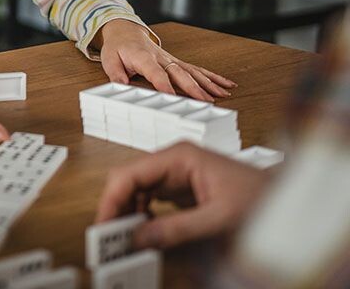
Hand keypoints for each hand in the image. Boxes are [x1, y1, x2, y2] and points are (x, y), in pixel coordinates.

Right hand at [95, 142, 272, 248]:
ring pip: (137, 191)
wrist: (291, 202)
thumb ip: (178, 229)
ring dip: (127, 214)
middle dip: (116, 208)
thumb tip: (139, 239)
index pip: (130, 174)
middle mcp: (174, 161)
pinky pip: (151, 201)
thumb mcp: (220, 219)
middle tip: (109, 237)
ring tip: (123, 238)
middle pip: (129, 181)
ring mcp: (177, 175)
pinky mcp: (182, 190)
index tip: (104, 225)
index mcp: (179, 156)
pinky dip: (142, 217)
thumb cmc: (263, 199)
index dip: (111, 200)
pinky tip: (143, 233)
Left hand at [98, 19, 236, 101]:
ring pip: (192, 71)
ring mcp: (171, 59)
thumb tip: (121, 86)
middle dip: (193, 87)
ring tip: (222, 95)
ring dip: (208, 83)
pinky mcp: (177, 62)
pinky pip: (196, 69)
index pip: (155, 72)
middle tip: (206, 100)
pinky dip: (212, 77)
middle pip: (180, 73)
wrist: (125, 31)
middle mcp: (161, 58)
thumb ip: (115, 73)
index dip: (163, 84)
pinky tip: (226, 85)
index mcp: (143, 57)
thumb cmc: (118, 47)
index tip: (172, 96)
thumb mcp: (109, 59)